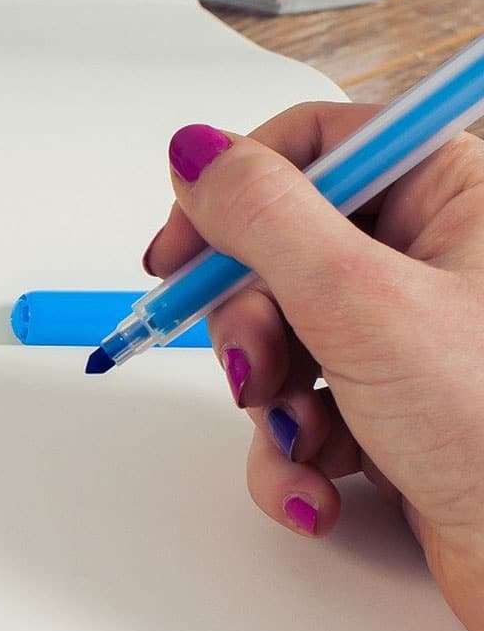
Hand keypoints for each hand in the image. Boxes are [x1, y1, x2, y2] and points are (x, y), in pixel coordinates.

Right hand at [145, 104, 483, 630]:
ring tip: (305, 439)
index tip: (179, 251)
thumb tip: (198, 155)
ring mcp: (412, 339)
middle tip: (257, 369)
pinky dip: (293, 455)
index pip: (312, 147)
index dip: (231, 195)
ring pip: (280, 343)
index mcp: (452, 195)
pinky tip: (322, 483)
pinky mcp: (395, 410)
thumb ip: (264, 218)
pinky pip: (301, 412)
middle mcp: (434, 258)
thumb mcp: (361, 303)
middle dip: (250, 328)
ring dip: (270, 406)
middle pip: (279, 255)